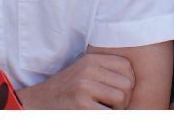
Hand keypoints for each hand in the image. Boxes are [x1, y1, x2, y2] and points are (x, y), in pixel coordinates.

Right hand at [19, 53, 134, 108]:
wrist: (40, 102)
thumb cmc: (67, 90)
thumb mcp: (83, 72)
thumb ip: (104, 70)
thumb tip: (134, 81)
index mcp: (90, 60)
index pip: (126, 67)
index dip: (128, 82)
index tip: (118, 91)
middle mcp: (87, 70)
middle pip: (127, 84)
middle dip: (124, 99)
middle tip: (110, 105)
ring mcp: (84, 87)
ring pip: (121, 99)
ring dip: (116, 110)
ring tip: (102, 109)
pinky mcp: (81, 105)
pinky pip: (109, 114)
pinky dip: (106, 116)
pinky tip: (93, 113)